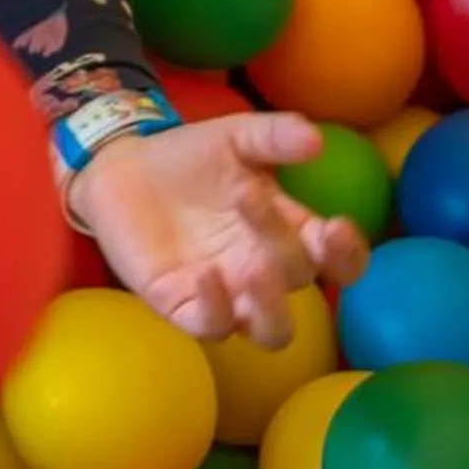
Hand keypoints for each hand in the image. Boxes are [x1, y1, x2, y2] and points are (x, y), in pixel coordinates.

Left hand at [74, 113, 366, 350]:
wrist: (121, 167)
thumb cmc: (189, 156)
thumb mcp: (234, 137)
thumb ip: (274, 136)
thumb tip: (316, 139)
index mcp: (289, 233)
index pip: (339, 261)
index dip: (347, 253)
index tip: (336, 227)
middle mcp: (265, 270)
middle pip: (300, 281)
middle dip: (285, 246)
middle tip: (249, 197)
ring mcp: (228, 294)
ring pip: (272, 332)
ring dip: (272, 308)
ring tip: (255, 268)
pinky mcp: (183, 306)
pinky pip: (212, 328)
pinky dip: (215, 310)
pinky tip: (205, 274)